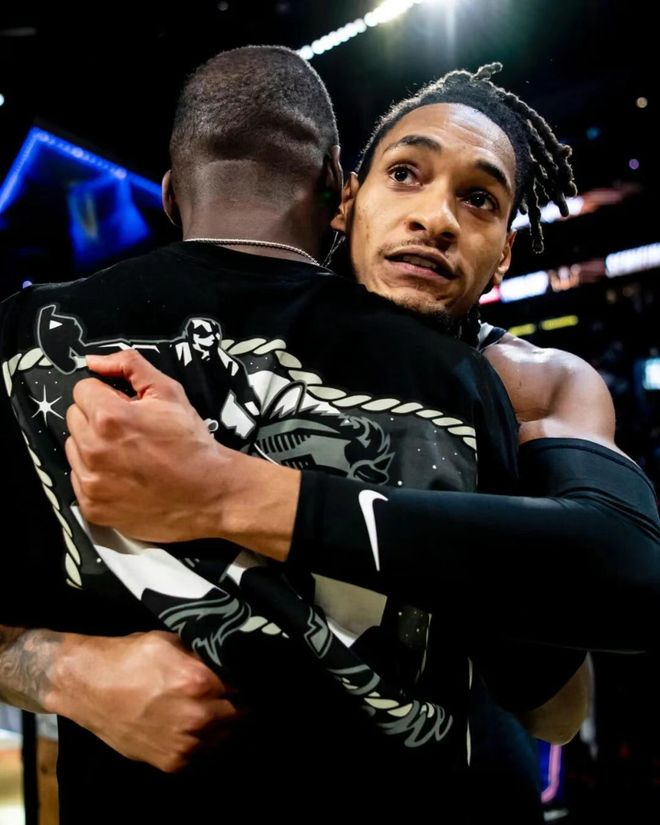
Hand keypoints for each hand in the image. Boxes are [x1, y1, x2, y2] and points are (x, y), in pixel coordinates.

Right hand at [50, 630, 244, 771]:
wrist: (88, 687)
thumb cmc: (130, 657)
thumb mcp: (173, 642)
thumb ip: (205, 655)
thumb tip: (230, 658)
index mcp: (200, 682)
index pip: (244, 685)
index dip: (246, 680)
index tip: (245, 676)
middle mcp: (197, 717)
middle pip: (240, 714)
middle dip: (239, 702)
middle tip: (234, 693)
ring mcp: (185, 744)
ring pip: (225, 737)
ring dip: (225, 724)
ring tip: (217, 710)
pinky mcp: (171, 762)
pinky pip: (204, 754)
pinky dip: (206, 741)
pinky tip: (197, 726)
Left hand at [65, 349, 298, 557]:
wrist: (210, 492)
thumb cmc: (192, 445)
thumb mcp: (169, 392)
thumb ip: (129, 366)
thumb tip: (96, 361)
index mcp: (109, 418)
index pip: (83, 390)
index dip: (107, 395)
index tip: (126, 408)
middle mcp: (94, 451)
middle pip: (74, 418)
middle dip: (97, 419)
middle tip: (130, 432)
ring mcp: (91, 482)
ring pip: (74, 449)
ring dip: (94, 448)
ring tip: (128, 455)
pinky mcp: (93, 507)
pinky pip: (80, 480)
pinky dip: (98, 476)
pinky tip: (125, 476)